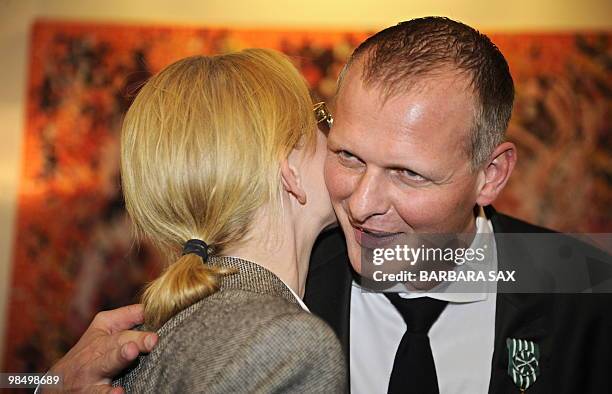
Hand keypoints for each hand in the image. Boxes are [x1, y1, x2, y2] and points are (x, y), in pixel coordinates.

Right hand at [42, 304, 157, 393]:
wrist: (56, 384)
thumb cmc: (87, 353)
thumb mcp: (102, 329)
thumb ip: (128, 317)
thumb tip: (152, 307)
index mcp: (102, 336)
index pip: (123, 330)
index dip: (140, 331)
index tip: (157, 333)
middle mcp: (96, 354)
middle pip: (117, 344)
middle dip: (134, 341)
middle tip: (152, 340)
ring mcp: (92, 375)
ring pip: (106, 365)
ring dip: (119, 358)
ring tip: (131, 352)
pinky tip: (119, 393)